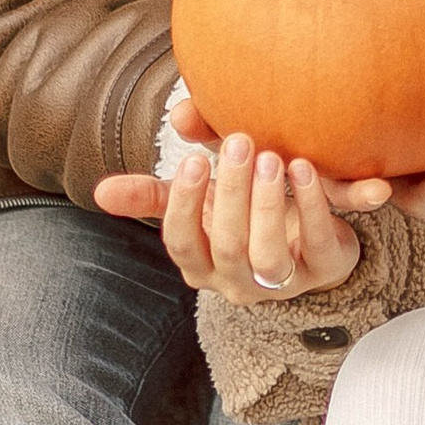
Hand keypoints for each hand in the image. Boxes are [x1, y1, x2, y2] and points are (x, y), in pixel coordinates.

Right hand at [91, 133, 359, 306]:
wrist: (309, 241)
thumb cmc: (243, 217)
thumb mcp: (198, 203)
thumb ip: (153, 194)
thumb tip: (100, 192)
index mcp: (201, 265)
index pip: (183, 244)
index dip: (185, 205)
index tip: (194, 160)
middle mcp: (236, 281)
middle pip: (227, 245)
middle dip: (231, 192)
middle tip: (239, 141)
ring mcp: (281, 283)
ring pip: (267, 255)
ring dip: (267, 203)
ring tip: (270, 157)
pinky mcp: (324, 270)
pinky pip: (317, 243)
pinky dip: (311, 205)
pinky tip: (303, 169)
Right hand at [162, 93, 424, 223]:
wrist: (304, 124)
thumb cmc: (257, 141)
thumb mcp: (224, 143)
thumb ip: (196, 144)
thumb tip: (149, 145)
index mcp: (330, 186)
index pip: (343, 198)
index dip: (358, 199)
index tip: (375, 192)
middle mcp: (376, 181)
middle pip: (416, 197)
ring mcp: (409, 166)